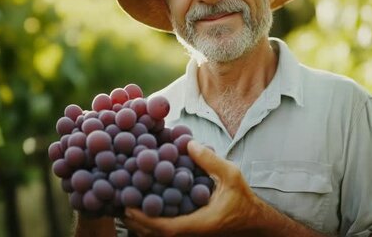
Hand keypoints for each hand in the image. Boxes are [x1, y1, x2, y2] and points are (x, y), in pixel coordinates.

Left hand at [122, 140, 264, 235]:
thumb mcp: (231, 175)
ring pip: (158, 235)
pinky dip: (152, 220)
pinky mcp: (190, 230)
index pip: (166, 228)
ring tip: (124, 201)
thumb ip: (210, 160)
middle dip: (135, 220)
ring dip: (141, 221)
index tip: (128, 205)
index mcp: (200, 224)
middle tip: (118, 200)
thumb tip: (187, 142)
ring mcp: (190, 234)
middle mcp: (192, 232)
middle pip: (155, 234)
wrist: (253, 221)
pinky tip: (144, 203)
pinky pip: (166, 230)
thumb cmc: (242, 198)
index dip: (144, 219)